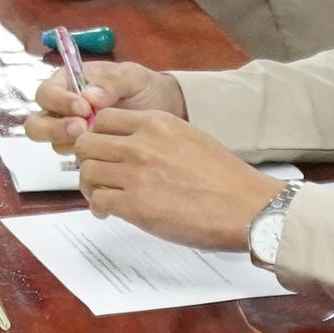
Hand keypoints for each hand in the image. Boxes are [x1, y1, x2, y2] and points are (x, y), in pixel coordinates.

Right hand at [20, 61, 183, 144]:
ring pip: (52, 142)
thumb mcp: (131, 77)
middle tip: (80, 129)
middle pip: (37, 123)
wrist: (162, 111)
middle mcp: (62, 109)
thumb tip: (88, 96)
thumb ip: (111, 82)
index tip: (83, 107)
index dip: (58, 101)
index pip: (46, 93)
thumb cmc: (142, 87)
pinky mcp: (83, 151)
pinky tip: (103, 154)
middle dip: (54, 128)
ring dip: (67, 143)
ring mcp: (70, 132)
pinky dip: (83, 157)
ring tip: (93, 140)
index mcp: (68, 83)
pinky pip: (72, 158)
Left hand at [70, 108, 279, 250]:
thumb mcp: (189, 137)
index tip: (102, 150)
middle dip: (87, 160)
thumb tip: (131, 145)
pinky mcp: (136, 205)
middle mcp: (141, 144)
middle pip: (86, 144)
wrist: (246, 207)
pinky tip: (109, 213)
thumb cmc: (225, 178)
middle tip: (98, 174)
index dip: (97, 136)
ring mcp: (136, 174)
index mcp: (156, 123)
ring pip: (86, 172)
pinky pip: (98, 201)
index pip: (103, 119)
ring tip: (102, 196)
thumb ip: (156, 136)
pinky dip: (98, 208)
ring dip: (90, 186)